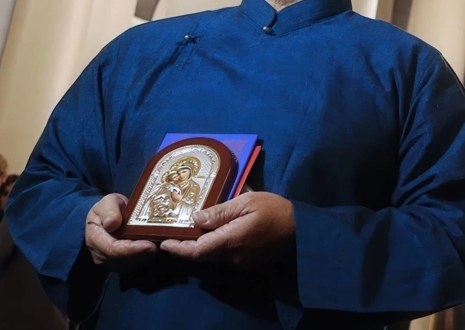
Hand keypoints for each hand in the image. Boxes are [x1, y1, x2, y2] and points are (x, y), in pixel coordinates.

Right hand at [85, 194, 156, 271]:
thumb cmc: (109, 208)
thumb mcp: (108, 202)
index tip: (149, 245)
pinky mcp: (121, 265)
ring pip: (131, 263)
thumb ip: (109, 210)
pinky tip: (156, 246)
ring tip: (161, 243)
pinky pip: (135, 264)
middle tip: (162, 244)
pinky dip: (146, 256)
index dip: (132, 249)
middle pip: (124, 259)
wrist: (109, 217)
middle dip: (143, 253)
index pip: (113, 249)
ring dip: (146, 255)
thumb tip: (112, 224)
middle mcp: (101, 255)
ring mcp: (111, 262)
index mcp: (94, 238)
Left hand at [160, 192, 294, 266]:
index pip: (196, 251)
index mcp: (229, 241)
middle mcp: (232, 257)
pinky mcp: (248, 261)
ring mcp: (241, 262)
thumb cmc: (274, 210)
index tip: (163, 242)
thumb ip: (220, 212)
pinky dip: (215, 246)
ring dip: (201, 246)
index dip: (178, 248)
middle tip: (172, 233)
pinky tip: (214, 233)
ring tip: (190, 230)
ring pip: (213, 256)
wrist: (301, 228)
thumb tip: (195, 218)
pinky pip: (225, 256)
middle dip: (186, 246)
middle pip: (202, 255)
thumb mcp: (246, 201)